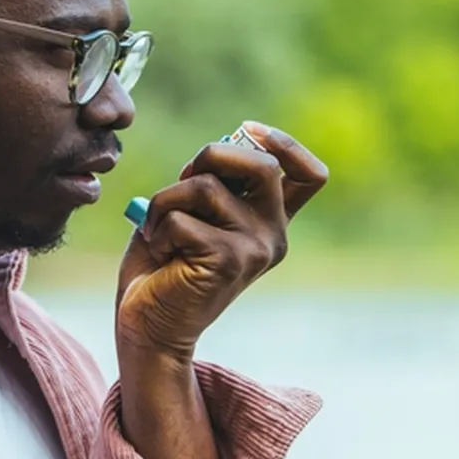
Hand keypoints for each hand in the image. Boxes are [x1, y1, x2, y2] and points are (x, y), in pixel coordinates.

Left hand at [115, 123, 328, 361]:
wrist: (148, 326)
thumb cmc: (163, 266)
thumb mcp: (192, 211)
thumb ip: (212, 181)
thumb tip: (221, 146)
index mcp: (269, 221)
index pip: (309, 175)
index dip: (286, 143)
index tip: (250, 131)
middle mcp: (272, 235)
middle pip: (262, 164)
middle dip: (212, 155)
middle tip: (183, 182)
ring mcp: (254, 249)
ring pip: (204, 186)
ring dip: (165, 201)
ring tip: (158, 231)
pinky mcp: (227, 261)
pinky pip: (180, 217)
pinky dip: (156, 228)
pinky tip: (162, 255)